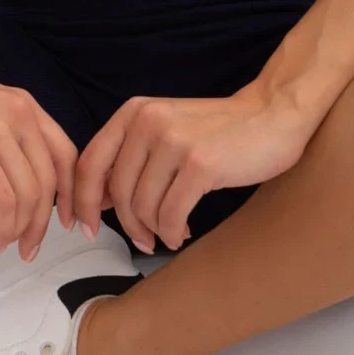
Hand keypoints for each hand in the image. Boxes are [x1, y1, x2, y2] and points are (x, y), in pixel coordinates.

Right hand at [0, 55, 77, 260]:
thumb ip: (5, 135)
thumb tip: (18, 178)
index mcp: (24, 105)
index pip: (66, 155)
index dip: (71, 194)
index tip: (67, 222)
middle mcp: (20, 114)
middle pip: (49, 181)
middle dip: (43, 223)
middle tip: (30, 248)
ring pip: (29, 195)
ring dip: (21, 230)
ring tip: (6, 246)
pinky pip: (3, 199)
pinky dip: (2, 226)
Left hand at [72, 87, 317, 252]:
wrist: (273, 115)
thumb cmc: (219, 131)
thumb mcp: (164, 130)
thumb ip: (130, 158)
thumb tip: (98, 201)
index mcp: (133, 113)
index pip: (89, 163)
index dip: (80, 201)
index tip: (82, 227)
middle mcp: (148, 122)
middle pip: (117, 192)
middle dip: (126, 225)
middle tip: (142, 241)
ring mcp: (174, 141)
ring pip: (143, 207)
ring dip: (153, 231)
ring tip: (169, 233)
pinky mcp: (200, 164)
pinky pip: (170, 214)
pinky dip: (172, 232)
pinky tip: (182, 232)